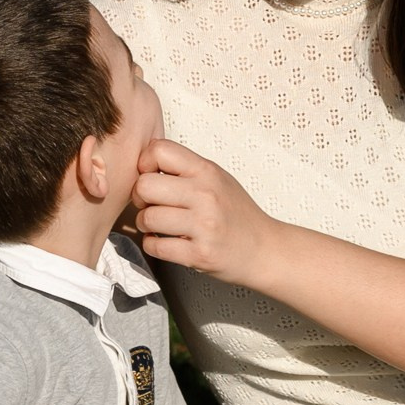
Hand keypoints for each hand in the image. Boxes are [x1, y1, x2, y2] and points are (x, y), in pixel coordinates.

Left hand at [130, 137, 271, 285]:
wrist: (264, 249)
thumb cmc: (237, 214)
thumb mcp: (217, 179)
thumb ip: (185, 169)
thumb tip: (144, 165)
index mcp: (207, 171)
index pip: (159, 150)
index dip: (146, 163)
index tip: (151, 176)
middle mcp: (205, 195)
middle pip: (145, 185)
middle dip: (140, 198)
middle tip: (149, 204)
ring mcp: (203, 225)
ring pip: (146, 218)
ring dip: (145, 224)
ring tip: (158, 226)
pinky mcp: (199, 254)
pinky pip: (154, 246)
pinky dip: (153, 245)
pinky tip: (164, 241)